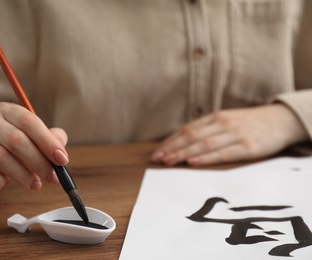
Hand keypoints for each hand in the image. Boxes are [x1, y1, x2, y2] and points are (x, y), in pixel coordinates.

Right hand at [0, 102, 68, 191]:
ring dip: (23, 175)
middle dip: (38, 162)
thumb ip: (52, 140)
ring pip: (0, 157)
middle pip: (16, 140)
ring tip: (35, 184)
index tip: (62, 160)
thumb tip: (61, 154)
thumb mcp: (34, 138)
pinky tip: (6, 182)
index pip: (29, 122)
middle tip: (51, 177)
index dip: (48, 142)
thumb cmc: (14, 147)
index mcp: (8, 110)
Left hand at [151, 104, 308, 165]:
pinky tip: (193, 162)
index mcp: (215, 117)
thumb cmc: (248, 124)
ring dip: (183, 153)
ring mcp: (235, 134)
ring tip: (169, 161)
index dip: (170, 141)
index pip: (187, 130)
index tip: (156, 152)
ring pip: (203, 144)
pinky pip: (223, 153)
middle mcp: (222, 124)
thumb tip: (183, 143)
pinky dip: (206, 157)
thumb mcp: (226, 121)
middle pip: (191, 136)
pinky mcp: (247, 146)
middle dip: (172, 148)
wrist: (280, 120)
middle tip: (157, 159)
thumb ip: (207, 129)